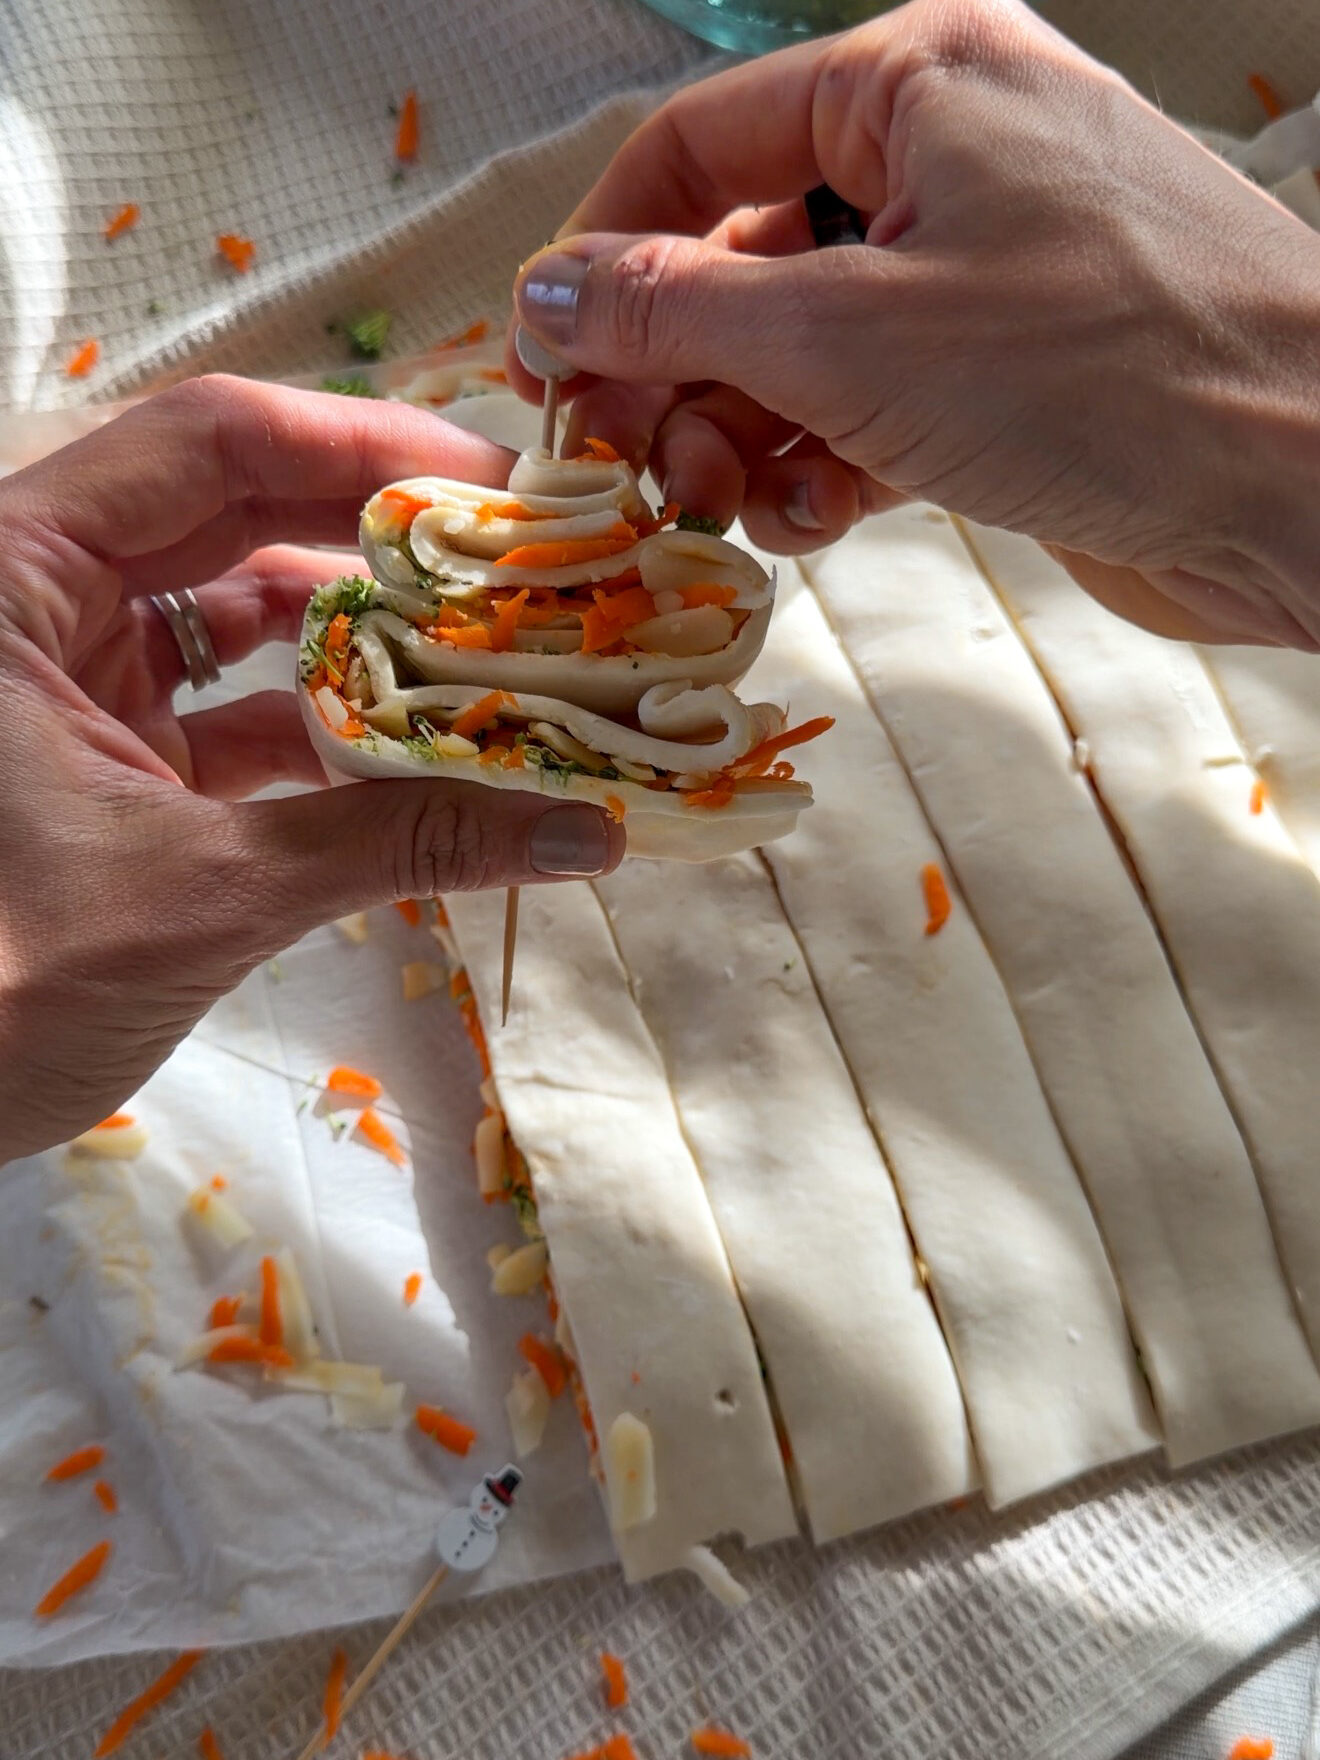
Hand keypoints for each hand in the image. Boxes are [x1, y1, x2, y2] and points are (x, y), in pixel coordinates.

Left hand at [0, 376, 621, 1160]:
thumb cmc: (1, 987)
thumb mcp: (204, 895)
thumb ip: (397, 846)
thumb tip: (584, 830)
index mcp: (15, 574)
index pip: (211, 443)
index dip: (363, 443)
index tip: (497, 483)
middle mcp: (42, 598)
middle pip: (240, 506)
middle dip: (385, 529)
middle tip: (522, 555)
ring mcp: (78, 678)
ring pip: (248, 608)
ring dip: (369, 630)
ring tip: (495, 645)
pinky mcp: (113, 756)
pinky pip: (243, 706)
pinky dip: (335, 726)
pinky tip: (429, 751)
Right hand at [510, 0, 1319, 647]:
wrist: (1308, 477)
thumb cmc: (1101, 370)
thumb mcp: (848, 332)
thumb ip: (678, 308)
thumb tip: (539, 294)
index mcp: (913, 84)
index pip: (695, 148)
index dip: (600, 261)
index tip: (543, 371)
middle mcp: (946, 160)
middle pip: (741, 260)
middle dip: (676, 376)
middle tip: (632, 472)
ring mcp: (984, 271)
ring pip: (801, 351)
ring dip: (747, 439)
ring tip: (737, 507)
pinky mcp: (1010, 375)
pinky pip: (872, 407)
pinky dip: (827, 467)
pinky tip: (822, 519)